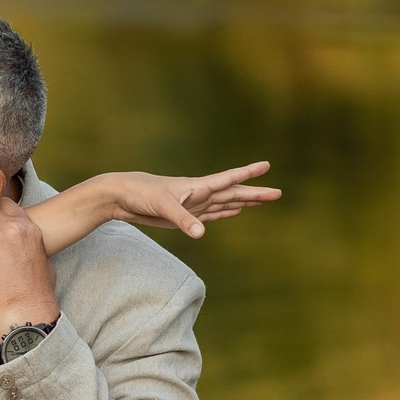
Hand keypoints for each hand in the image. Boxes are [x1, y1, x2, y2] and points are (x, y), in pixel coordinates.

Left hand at [80, 162, 278, 237]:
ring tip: (263, 199)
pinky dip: (226, 212)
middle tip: (278, 193)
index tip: (267, 165)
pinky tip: (236, 210)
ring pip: (226, 203)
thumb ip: (183, 220)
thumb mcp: (162, 206)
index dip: (247, 174)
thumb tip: (201, 234)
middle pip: (234, 193)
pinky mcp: (185, 215)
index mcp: (197, 187)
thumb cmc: (140, 194)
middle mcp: (199, 194)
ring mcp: (193, 205)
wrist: (120, 197)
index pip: (228, 179)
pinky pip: (212, 214)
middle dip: (255, 194)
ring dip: (244, 202)